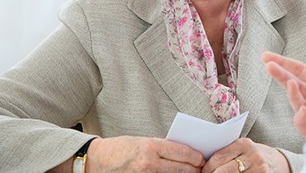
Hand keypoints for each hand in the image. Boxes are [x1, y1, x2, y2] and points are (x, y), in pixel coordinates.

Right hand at [86, 136, 204, 171]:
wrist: (96, 160)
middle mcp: (149, 163)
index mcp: (151, 146)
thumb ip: (163, 148)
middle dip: (193, 170)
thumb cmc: (121, 149)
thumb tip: (185, 153)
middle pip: (181, 169)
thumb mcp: (143, 141)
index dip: (196, 157)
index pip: (182, 152)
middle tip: (200, 169)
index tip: (202, 159)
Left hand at [201, 138, 288, 172]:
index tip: (202, 172)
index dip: (206, 168)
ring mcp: (258, 168)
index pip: (218, 158)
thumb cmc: (255, 155)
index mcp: (244, 144)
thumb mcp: (244, 149)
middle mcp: (252, 155)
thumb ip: (229, 152)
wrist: (278, 162)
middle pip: (223, 171)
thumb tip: (205, 161)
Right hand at [261, 48, 305, 138]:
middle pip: (294, 84)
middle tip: (268, 65)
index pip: (301, 71)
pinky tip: (304, 110)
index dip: (284, 63)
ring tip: (290, 84)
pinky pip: (305, 127)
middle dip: (280, 75)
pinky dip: (301, 119)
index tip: (267, 56)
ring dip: (292, 95)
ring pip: (298, 104)